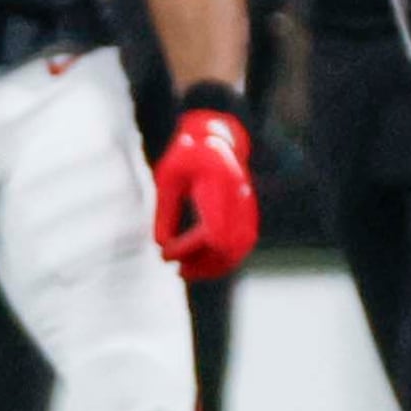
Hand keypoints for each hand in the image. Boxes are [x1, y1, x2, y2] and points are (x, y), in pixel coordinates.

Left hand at [153, 107, 260, 279]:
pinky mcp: (250, 215)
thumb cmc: (188, 155)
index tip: (165, 254)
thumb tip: (161, 246)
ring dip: (213, 267)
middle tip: (177, 270)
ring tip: (187, 272)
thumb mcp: (168, 177)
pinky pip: (241, 246)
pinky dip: (223, 261)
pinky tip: (202, 265)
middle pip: (227, 248)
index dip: (189, 249)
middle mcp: (240, 199)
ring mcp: (248, 208)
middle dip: (202, 265)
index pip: (211, 233)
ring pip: (237, 251)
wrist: (219, 138)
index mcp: (220, 186)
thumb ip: (164, 210)